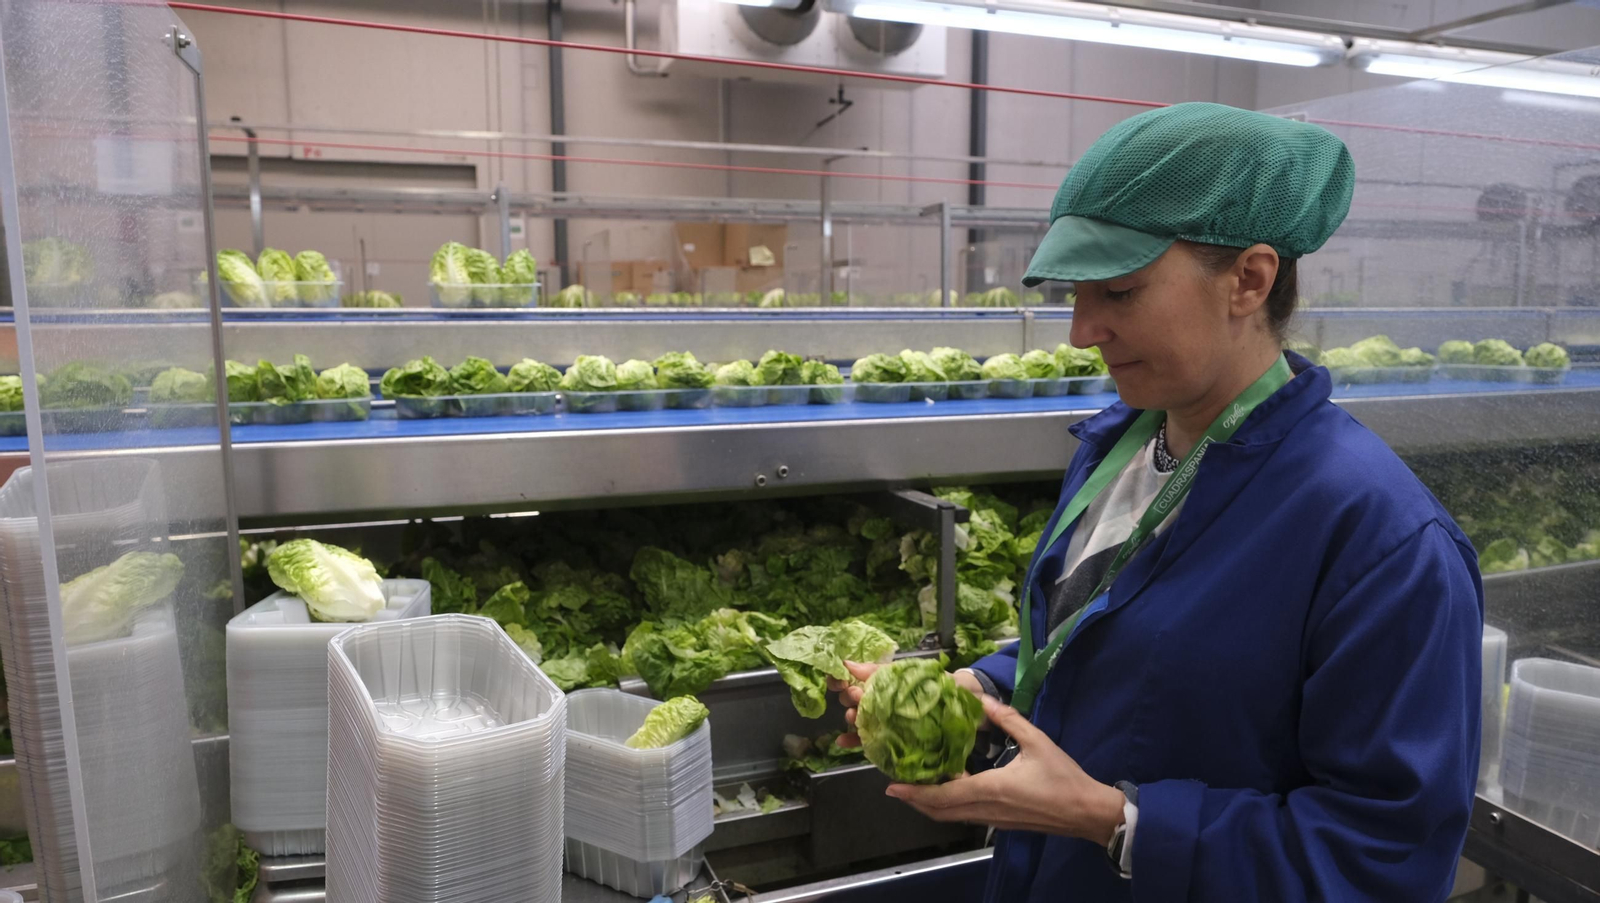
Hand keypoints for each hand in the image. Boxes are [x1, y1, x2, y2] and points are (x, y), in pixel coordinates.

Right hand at [829, 662, 986, 748]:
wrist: (964, 702)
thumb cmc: (936, 684)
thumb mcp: (910, 672)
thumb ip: (879, 671)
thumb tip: (847, 664)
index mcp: (883, 683)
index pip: (855, 679)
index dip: (841, 680)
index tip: (835, 680)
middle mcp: (881, 701)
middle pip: (856, 700)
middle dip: (850, 699)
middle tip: (855, 699)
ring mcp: (886, 721)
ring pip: (861, 720)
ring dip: (852, 720)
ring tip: (852, 720)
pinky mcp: (892, 739)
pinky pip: (871, 742)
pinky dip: (855, 741)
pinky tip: (843, 742)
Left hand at [885, 695, 1125, 843]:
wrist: (1085, 812)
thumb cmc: (1063, 778)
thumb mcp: (1038, 741)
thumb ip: (1009, 719)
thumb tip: (984, 699)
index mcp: (991, 789)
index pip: (944, 795)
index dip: (916, 792)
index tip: (893, 786)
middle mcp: (986, 808)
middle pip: (940, 811)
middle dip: (915, 800)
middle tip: (894, 787)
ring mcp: (993, 819)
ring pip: (952, 816)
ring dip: (930, 805)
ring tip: (913, 787)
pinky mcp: (1001, 822)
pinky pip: (965, 816)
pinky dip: (948, 806)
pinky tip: (947, 790)